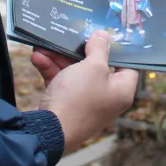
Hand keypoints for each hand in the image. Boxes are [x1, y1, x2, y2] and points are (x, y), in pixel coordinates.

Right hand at [36, 33, 138, 150]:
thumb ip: (99, 49)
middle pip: (97, 67)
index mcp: (121, 91)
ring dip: (59, 58)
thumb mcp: (93, 67)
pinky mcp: (66, 106)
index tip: (106, 34)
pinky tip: (38, 57)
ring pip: (75, 73)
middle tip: (73, 35)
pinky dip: (51, 70)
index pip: (127, 66)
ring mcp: (85, 102)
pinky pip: (61, 83)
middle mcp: (106, 97)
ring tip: (46, 44)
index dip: (118, 50)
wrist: (48, 130)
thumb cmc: (78, 98)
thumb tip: (104, 36)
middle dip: (80, 51)